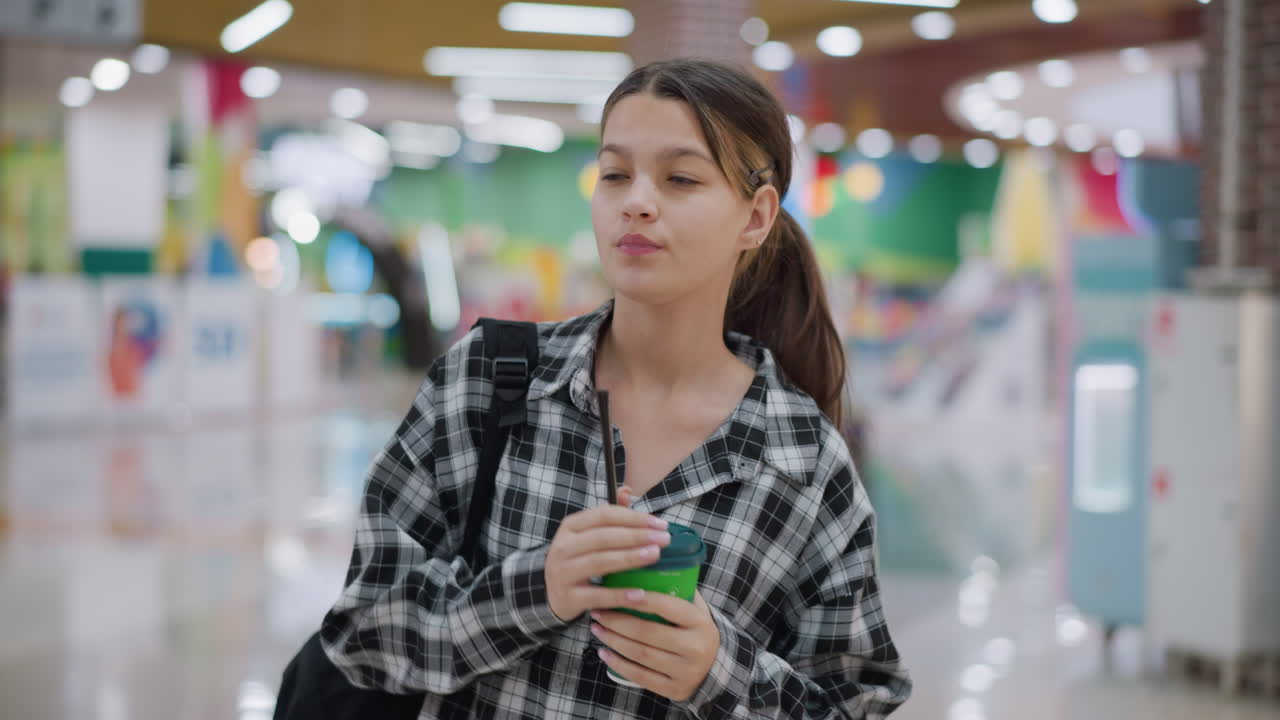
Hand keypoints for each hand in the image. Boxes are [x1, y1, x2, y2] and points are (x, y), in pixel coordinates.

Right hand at [545, 487, 670, 621]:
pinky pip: (597, 595)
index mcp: (570, 526)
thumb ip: (609, 515)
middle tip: (664, 539)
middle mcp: (563, 547)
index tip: (660, 524)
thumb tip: (627, 490)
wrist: (551, 595)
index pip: (604, 515)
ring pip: (600, 562)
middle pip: (603, 537)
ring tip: (655, 555)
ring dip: (630, 558)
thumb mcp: (588, 535)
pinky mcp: (568, 598)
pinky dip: (619, 595)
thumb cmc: (578, 560)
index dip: (633, 517)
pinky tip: (640, 594)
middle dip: (637, 536)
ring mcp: (563, 572)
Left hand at [590, 591, 720, 702]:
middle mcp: (694, 647)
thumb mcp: (697, 610)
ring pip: (640, 654)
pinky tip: (604, 652)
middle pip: (647, 632)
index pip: (667, 607)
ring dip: (613, 640)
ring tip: (597, 628)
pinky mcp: (674, 690)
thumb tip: (646, 566)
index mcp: (700, 622)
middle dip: (617, 621)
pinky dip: (618, 664)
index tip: (620, 591)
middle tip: (598, 611)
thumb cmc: (697, 632)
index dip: (642, 599)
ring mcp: (685, 671)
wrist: (717, 670)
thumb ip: (679, 590)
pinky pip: (640, 676)